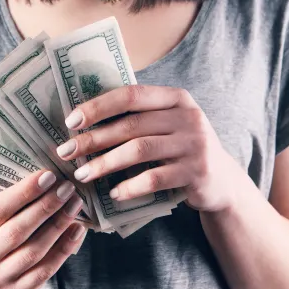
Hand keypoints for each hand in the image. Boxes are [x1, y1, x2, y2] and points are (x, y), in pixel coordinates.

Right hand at [0, 171, 85, 288]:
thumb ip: (13, 199)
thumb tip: (49, 177)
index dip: (25, 192)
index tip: (49, 176)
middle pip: (17, 232)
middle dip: (46, 207)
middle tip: (67, 188)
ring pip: (34, 252)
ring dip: (59, 226)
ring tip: (75, 205)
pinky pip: (45, 271)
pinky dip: (64, 249)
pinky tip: (77, 229)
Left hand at [56, 85, 242, 212]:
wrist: (222, 182)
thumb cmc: (181, 150)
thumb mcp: (168, 125)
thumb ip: (139, 117)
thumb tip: (82, 120)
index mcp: (176, 98)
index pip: (131, 94)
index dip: (98, 106)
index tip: (71, 121)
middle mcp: (188, 116)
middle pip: (130, 125)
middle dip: (93, 139)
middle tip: (66, 152)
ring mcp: (195, 144)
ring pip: (139, 151)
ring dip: (105, 164)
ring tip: (82, 175)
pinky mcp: (197, 172)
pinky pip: (155, 178)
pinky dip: (130, 186)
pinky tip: (113, 194)